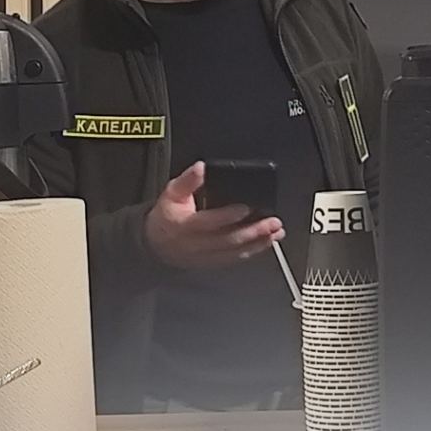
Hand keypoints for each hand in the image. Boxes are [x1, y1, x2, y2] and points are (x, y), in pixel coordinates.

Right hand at [143, 161, 283, 270]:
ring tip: (275, 233)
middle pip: (227, 240)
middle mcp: (196, 244)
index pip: (209, 222)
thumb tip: (201, 168)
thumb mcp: (172, 192)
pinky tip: (264, 244)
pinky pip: (233, 260)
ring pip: (233, 253)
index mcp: (185, 225)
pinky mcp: (211, 263)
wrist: (155, 244)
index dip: (228, 216)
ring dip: (257, 244)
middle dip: (253, 232)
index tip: (247, 208)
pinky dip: (251, 252)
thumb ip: (188, 180)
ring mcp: (204, 257)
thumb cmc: (166, 216)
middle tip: (272, 223)